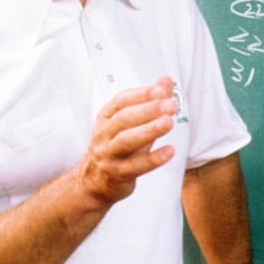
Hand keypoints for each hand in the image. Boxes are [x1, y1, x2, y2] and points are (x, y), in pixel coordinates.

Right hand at [76, 76, 177, 205]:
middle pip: (124, 119)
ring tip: (169, 122)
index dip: (142, 94)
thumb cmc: (116, 147)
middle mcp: (104, 134)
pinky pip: (135, 166)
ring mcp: (108, 155)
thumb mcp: (129, 123)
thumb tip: (166, 81)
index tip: (162, 89)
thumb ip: (149, 103)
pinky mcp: (117, 174)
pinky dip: (153, 159)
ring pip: (127, 141)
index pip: (122, 100)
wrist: (93, 182)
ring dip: (149, 130)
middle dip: (148, 110)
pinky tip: (169, 151)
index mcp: (106, 117)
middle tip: (170, 105)